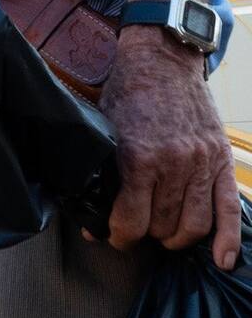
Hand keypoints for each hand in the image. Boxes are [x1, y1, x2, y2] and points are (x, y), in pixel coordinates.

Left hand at [96, 26, 240, 269]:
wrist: (162, 58)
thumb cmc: (128, 91)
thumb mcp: (103, 126)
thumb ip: (98, 170)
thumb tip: (88, 216)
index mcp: (138, 155)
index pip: (131, 219)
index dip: (119, 235)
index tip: (112, 236)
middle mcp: (173, 163)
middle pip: (162, 225)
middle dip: (146, 235)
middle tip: (136, 231)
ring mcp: (201, 163)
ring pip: (194, 225)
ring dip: (177, 238)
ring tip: (163, 234)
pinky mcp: (221, 160)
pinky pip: (229, 209)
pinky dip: (228, 240)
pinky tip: (222, 259)